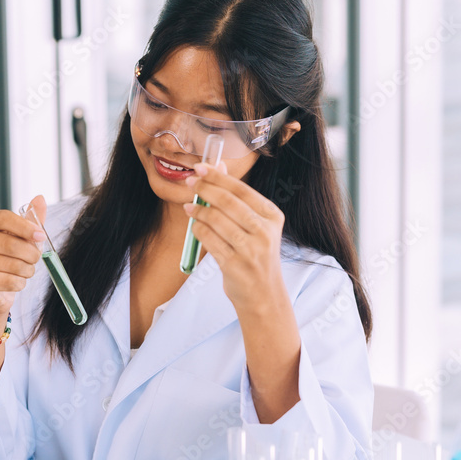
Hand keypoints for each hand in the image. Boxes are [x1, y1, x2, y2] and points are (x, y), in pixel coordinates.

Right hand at [0, 195, 46, 314]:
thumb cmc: (8, 258)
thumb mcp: (22, 236)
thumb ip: (31, 219)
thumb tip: (40, 199)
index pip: (4, 218)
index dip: (25, 227)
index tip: (41, 236)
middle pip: (9, 243)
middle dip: (30, 253)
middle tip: (35, 258)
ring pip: (12, 264)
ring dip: (27, 270)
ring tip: (26, 270)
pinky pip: (8, 281)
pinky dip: (20, 283)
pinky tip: (17, 281)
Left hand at [184, 162, 286, 310]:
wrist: (263, 294)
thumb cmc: (256, 255)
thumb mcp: (255, 225)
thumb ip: (237, 197)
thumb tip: (219, 165)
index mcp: (272, 217)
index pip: (241, 189)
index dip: (218, 176)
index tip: (200, 168)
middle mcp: (264, 232)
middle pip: (228, 202)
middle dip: (205, 188)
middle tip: (190, 183)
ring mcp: (250, 250)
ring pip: (217, 220)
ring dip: (199, 210)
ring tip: (189, 207)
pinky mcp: (235, 265)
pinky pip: (210, 240)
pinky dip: (198, 229)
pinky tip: (194, 224)